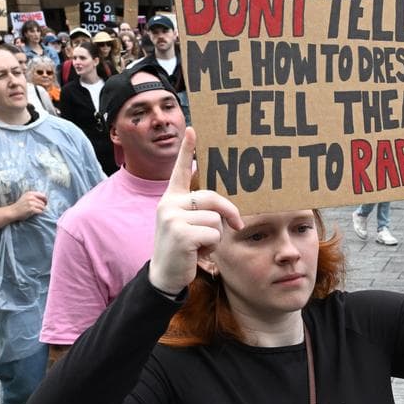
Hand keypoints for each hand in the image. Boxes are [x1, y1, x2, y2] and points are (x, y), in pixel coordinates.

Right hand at [11, 190, 47, 220]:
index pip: (43, 195)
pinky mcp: (31, 209)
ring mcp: (31, 203)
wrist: (13, 211)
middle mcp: (30, 197)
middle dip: (43, 206)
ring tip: (37, 211)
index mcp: (30, 193)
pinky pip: (40, 211)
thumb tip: (45, 199)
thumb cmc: (21, 205)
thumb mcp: (26, 197)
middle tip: (39, 209)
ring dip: (41, 210)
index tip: (45, 203)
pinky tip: (36, 213)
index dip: (45, 200)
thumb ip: (34, 196)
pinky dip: (39, 213)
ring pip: (42, 207)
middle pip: (43, 202)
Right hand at [148, 127, 243, 294]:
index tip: (194, 129)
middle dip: (229, 213)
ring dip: (216, 236)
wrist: (165, 274)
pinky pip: (214, 234)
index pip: (179, 170)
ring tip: (200, 245)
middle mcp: (169, 204)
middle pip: (212, 198)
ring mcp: (172, 218)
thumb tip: (225, 207)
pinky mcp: (180, 234)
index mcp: (171, 199)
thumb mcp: (188, 224)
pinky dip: (213, 247)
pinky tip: (197, 253)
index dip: (187, 150)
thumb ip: (200, 210)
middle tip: (238, 225)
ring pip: (216, 220)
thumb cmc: (183, 248)